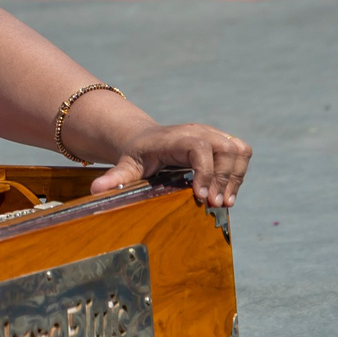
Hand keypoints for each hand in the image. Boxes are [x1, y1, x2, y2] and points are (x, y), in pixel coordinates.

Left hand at [91, 123, 251, 207]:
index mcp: (178, 137)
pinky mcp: (222, 142)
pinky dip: (239, 173)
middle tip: (213, 205)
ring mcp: (213, 134)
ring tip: (223, 203)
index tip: (200, 197)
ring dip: (235, 177)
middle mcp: (200, 131)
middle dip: (223, 179)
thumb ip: (115, 178)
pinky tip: (227, 194)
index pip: (200, 148)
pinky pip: (242, 152)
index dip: (205, 172)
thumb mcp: (125, 166)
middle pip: (226, 149)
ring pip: (239, 150)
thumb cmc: (136, 155)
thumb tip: (95, 190)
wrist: (145, 139)